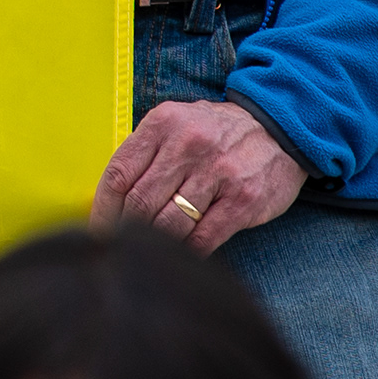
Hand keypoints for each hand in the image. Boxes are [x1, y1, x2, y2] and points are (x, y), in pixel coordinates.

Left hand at [96, 98, 303, 251]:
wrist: (279, 128)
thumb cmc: (215, 132)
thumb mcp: (175, 125)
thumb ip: (144, 153)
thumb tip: (108, 199)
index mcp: (163, 124)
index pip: (117, 175)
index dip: (102, 210)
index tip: (98, 229)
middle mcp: (188, 146)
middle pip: (139, 202)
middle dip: (124, 230)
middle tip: (120, 246)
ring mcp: (218, 173)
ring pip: (168, 224)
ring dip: (155, 243)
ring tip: (150, 250)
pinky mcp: (243, 201)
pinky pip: (202, 239)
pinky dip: (186, 252)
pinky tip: (180, 254)